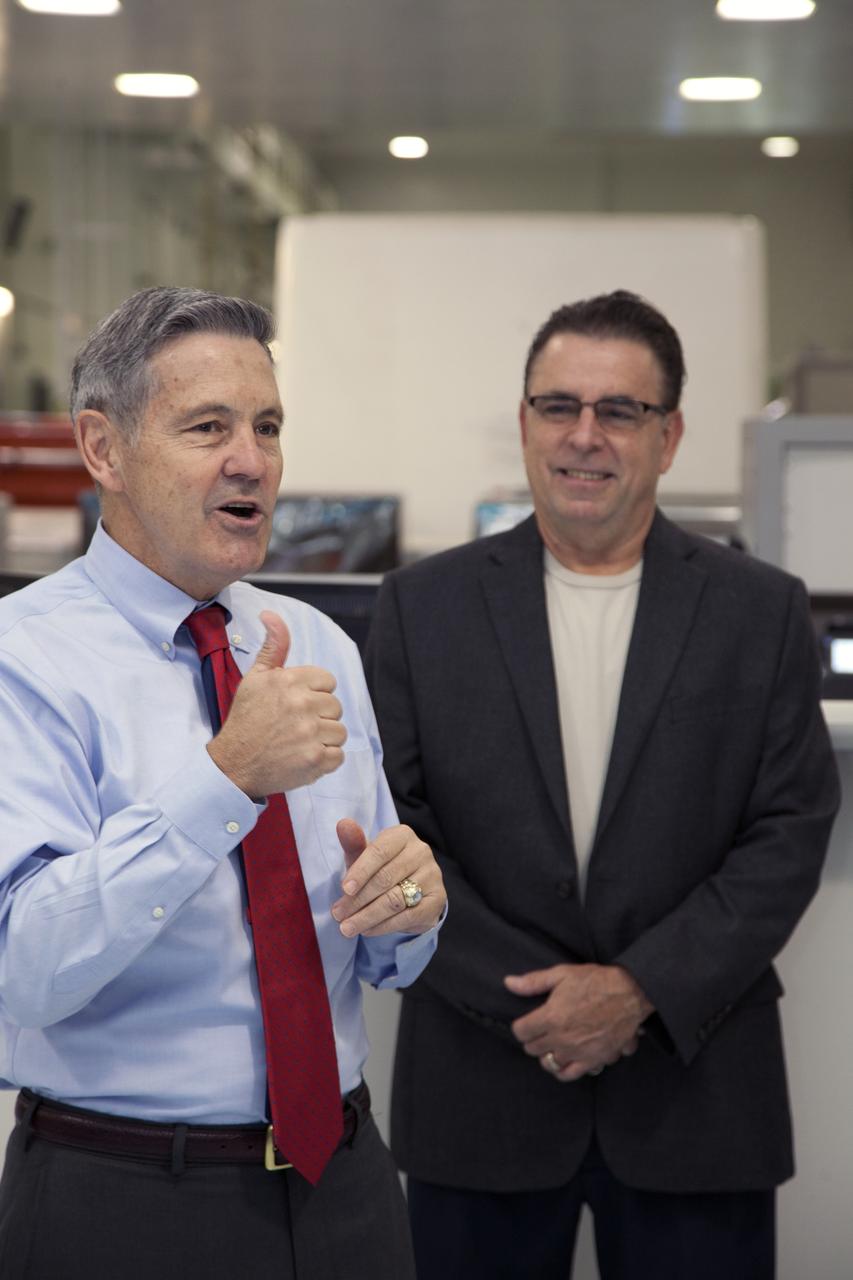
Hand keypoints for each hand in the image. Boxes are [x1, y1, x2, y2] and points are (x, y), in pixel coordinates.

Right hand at [207, 610, 346, 795]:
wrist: (233, 764)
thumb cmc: (246, 720)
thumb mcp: (255, 678)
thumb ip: (273, 647)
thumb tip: (271, 614)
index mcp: (290, 680)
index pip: (328, 681)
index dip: (314, 693)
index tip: (296, 704)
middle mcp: (302, 704)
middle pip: (336, 706)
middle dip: (320, 716)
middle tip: (295, 726)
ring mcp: (310, 733)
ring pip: (340, 731)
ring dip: (324, 739)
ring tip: (300, 742)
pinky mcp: (315, 760)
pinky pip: (338, 756)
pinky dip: (325, 760)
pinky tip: (303, 757)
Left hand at [331, 819, 445, 936]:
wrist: (410, 889)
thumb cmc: (380, 868)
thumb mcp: (364, 856)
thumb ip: (354, 843)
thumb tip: (343, 823)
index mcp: (402, 835)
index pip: (379, 852)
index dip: (360, 871)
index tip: (344, 889)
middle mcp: (421, 852)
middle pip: (385, 878)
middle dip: (358, 899)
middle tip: (338, 915)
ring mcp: (432, 875)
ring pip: (395, 899)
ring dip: (367, 916)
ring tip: (347, 928)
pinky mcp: (437, 899)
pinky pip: (408, 916)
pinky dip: (384, 926)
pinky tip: (367, 931)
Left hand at [505, 963, 651, 1082]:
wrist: (630, 994)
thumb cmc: (596, 981)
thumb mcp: (562, 974)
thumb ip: (533, 982)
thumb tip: (508, 983)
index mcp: (551, 1017)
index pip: (520, 1032)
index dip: (521, 1026)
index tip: (526, 1022)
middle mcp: (561, 1039)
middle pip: (532, 1048)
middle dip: (533, 1039)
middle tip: (540, 1030)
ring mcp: (577, 1052)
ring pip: (548, 1063)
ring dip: (546, 1054)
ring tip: (552, 1045)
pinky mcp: (593, 1060)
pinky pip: (569, 1075)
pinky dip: (563, 1070)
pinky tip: (564, 1059)